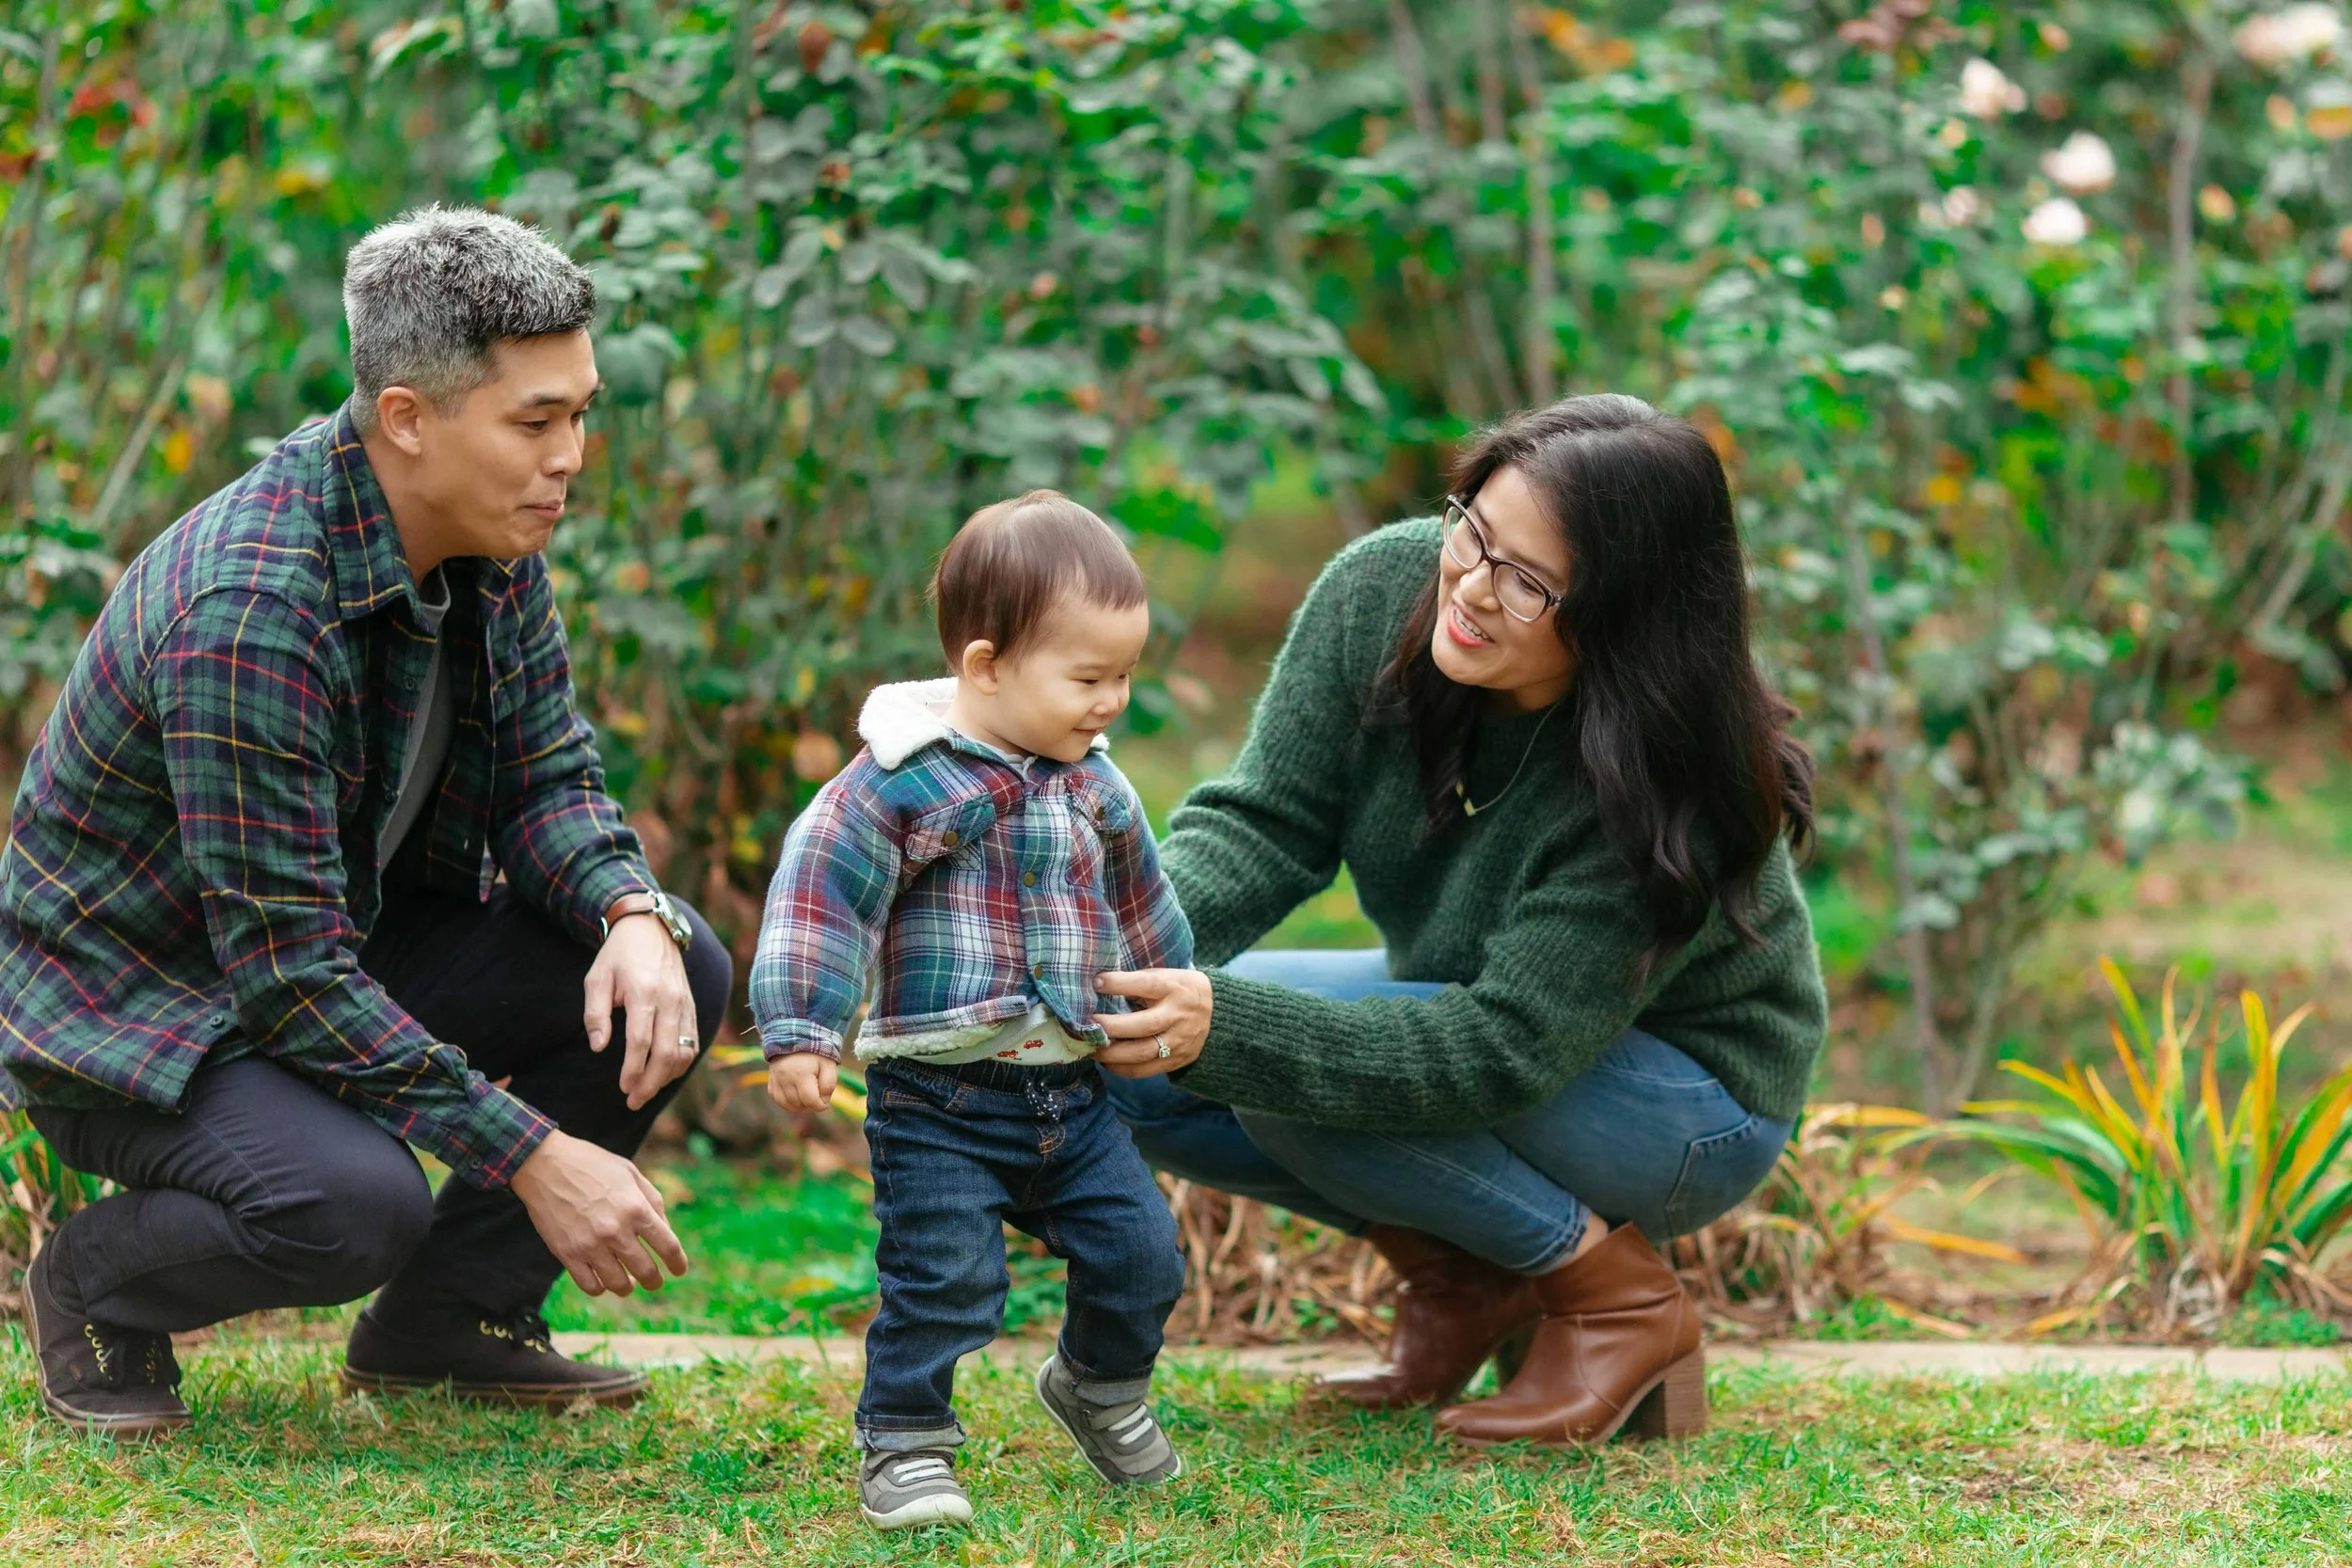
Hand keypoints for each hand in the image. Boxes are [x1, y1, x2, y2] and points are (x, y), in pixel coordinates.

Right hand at [510, 1130, 688, 1295]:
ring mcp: (590, 1245)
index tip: (679, 1270)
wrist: (544, 1164)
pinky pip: (590, 1286)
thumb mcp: (630, 1173)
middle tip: (655, 1282)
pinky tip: (603, 1281)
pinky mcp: (567, 1254)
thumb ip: (652, 1202)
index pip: (668, 1246)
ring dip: (627, 1287)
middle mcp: (616, 1231)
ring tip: (628, 1283)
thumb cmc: (592, 1165)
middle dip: (655, 1281)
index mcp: (636, 1208)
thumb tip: (665, 1231)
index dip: (678, 1263)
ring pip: (618, 1285)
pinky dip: (600, 1288)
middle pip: (646, 1271)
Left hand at [584, 905, 698, 1110]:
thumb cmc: (618, 955)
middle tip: (634, 1101)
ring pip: (684, 1051)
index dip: (633, 1070)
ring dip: (667, 1077)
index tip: (622, 1088)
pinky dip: (681, 1063)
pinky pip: (692, 1042)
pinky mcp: (691, 1007)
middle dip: (651, 1083)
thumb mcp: (596, 979)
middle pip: (667, 1052)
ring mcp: (684, 1004)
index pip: (641, 1041)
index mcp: (643, 992)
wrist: (652, 929)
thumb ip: (595, 1014)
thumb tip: (599, 1047)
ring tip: (646, 1091)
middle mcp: (669, 1000)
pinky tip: (664, 1074)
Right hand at [766, 1053, 838, 1113]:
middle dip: (811, 1106)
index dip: (820, 1105)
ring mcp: (776, 1079)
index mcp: (801, 1073)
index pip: (810, 1100)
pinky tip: (796, 1098)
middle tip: (818, 1098)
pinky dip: (787, 1103)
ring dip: (799, 1107)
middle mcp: (785, 1078)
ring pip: (786, 1105)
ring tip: (808, 1099)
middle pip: (798, 1104)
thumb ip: (829, 1084)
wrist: (796, 1037)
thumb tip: (823, 1102)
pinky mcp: (771, 1081)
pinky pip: (777, 1099)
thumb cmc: (816, 1053)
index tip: (825, 1102)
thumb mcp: (829, 1065)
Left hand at [1092, 967, 1211, 1078]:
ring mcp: (1179, 1040)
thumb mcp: (1165, 976)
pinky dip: (1121, 1068)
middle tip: (1087, 1026)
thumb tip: (1097, 987)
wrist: (1216, 1014)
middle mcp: (1178, 1015)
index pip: (1145, 984)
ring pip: (1141, 1052)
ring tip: (1091, 1048)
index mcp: (1174, 987)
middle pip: (1141, 1025)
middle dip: (1110, 1027)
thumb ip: (1138, 982)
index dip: (1119, 983)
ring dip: (1111, 1053)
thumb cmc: (1177, 989)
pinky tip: (1106, 1061)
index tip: (1096, 983)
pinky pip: (1144, 1070)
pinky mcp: (1177, 1060)